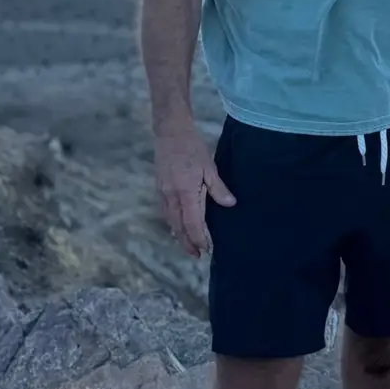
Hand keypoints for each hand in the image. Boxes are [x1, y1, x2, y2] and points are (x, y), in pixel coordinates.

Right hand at [154, 123, 235, 257]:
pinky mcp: (159, 188)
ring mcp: (163, 193)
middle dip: (187, 242)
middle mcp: (171, 196)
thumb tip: (230, 204)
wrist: (170, 132)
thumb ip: (218, 188)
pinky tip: (179, 224)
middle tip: (196, 255)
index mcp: (185, 192)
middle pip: (178, 226)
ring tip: (188, 244)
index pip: (192, 223)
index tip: (206, 249)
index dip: (198, 238)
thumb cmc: (193, 148)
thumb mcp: (209, 167)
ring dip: (179, 234)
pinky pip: (166, 211)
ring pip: (170, 220)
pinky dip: (173, 222)